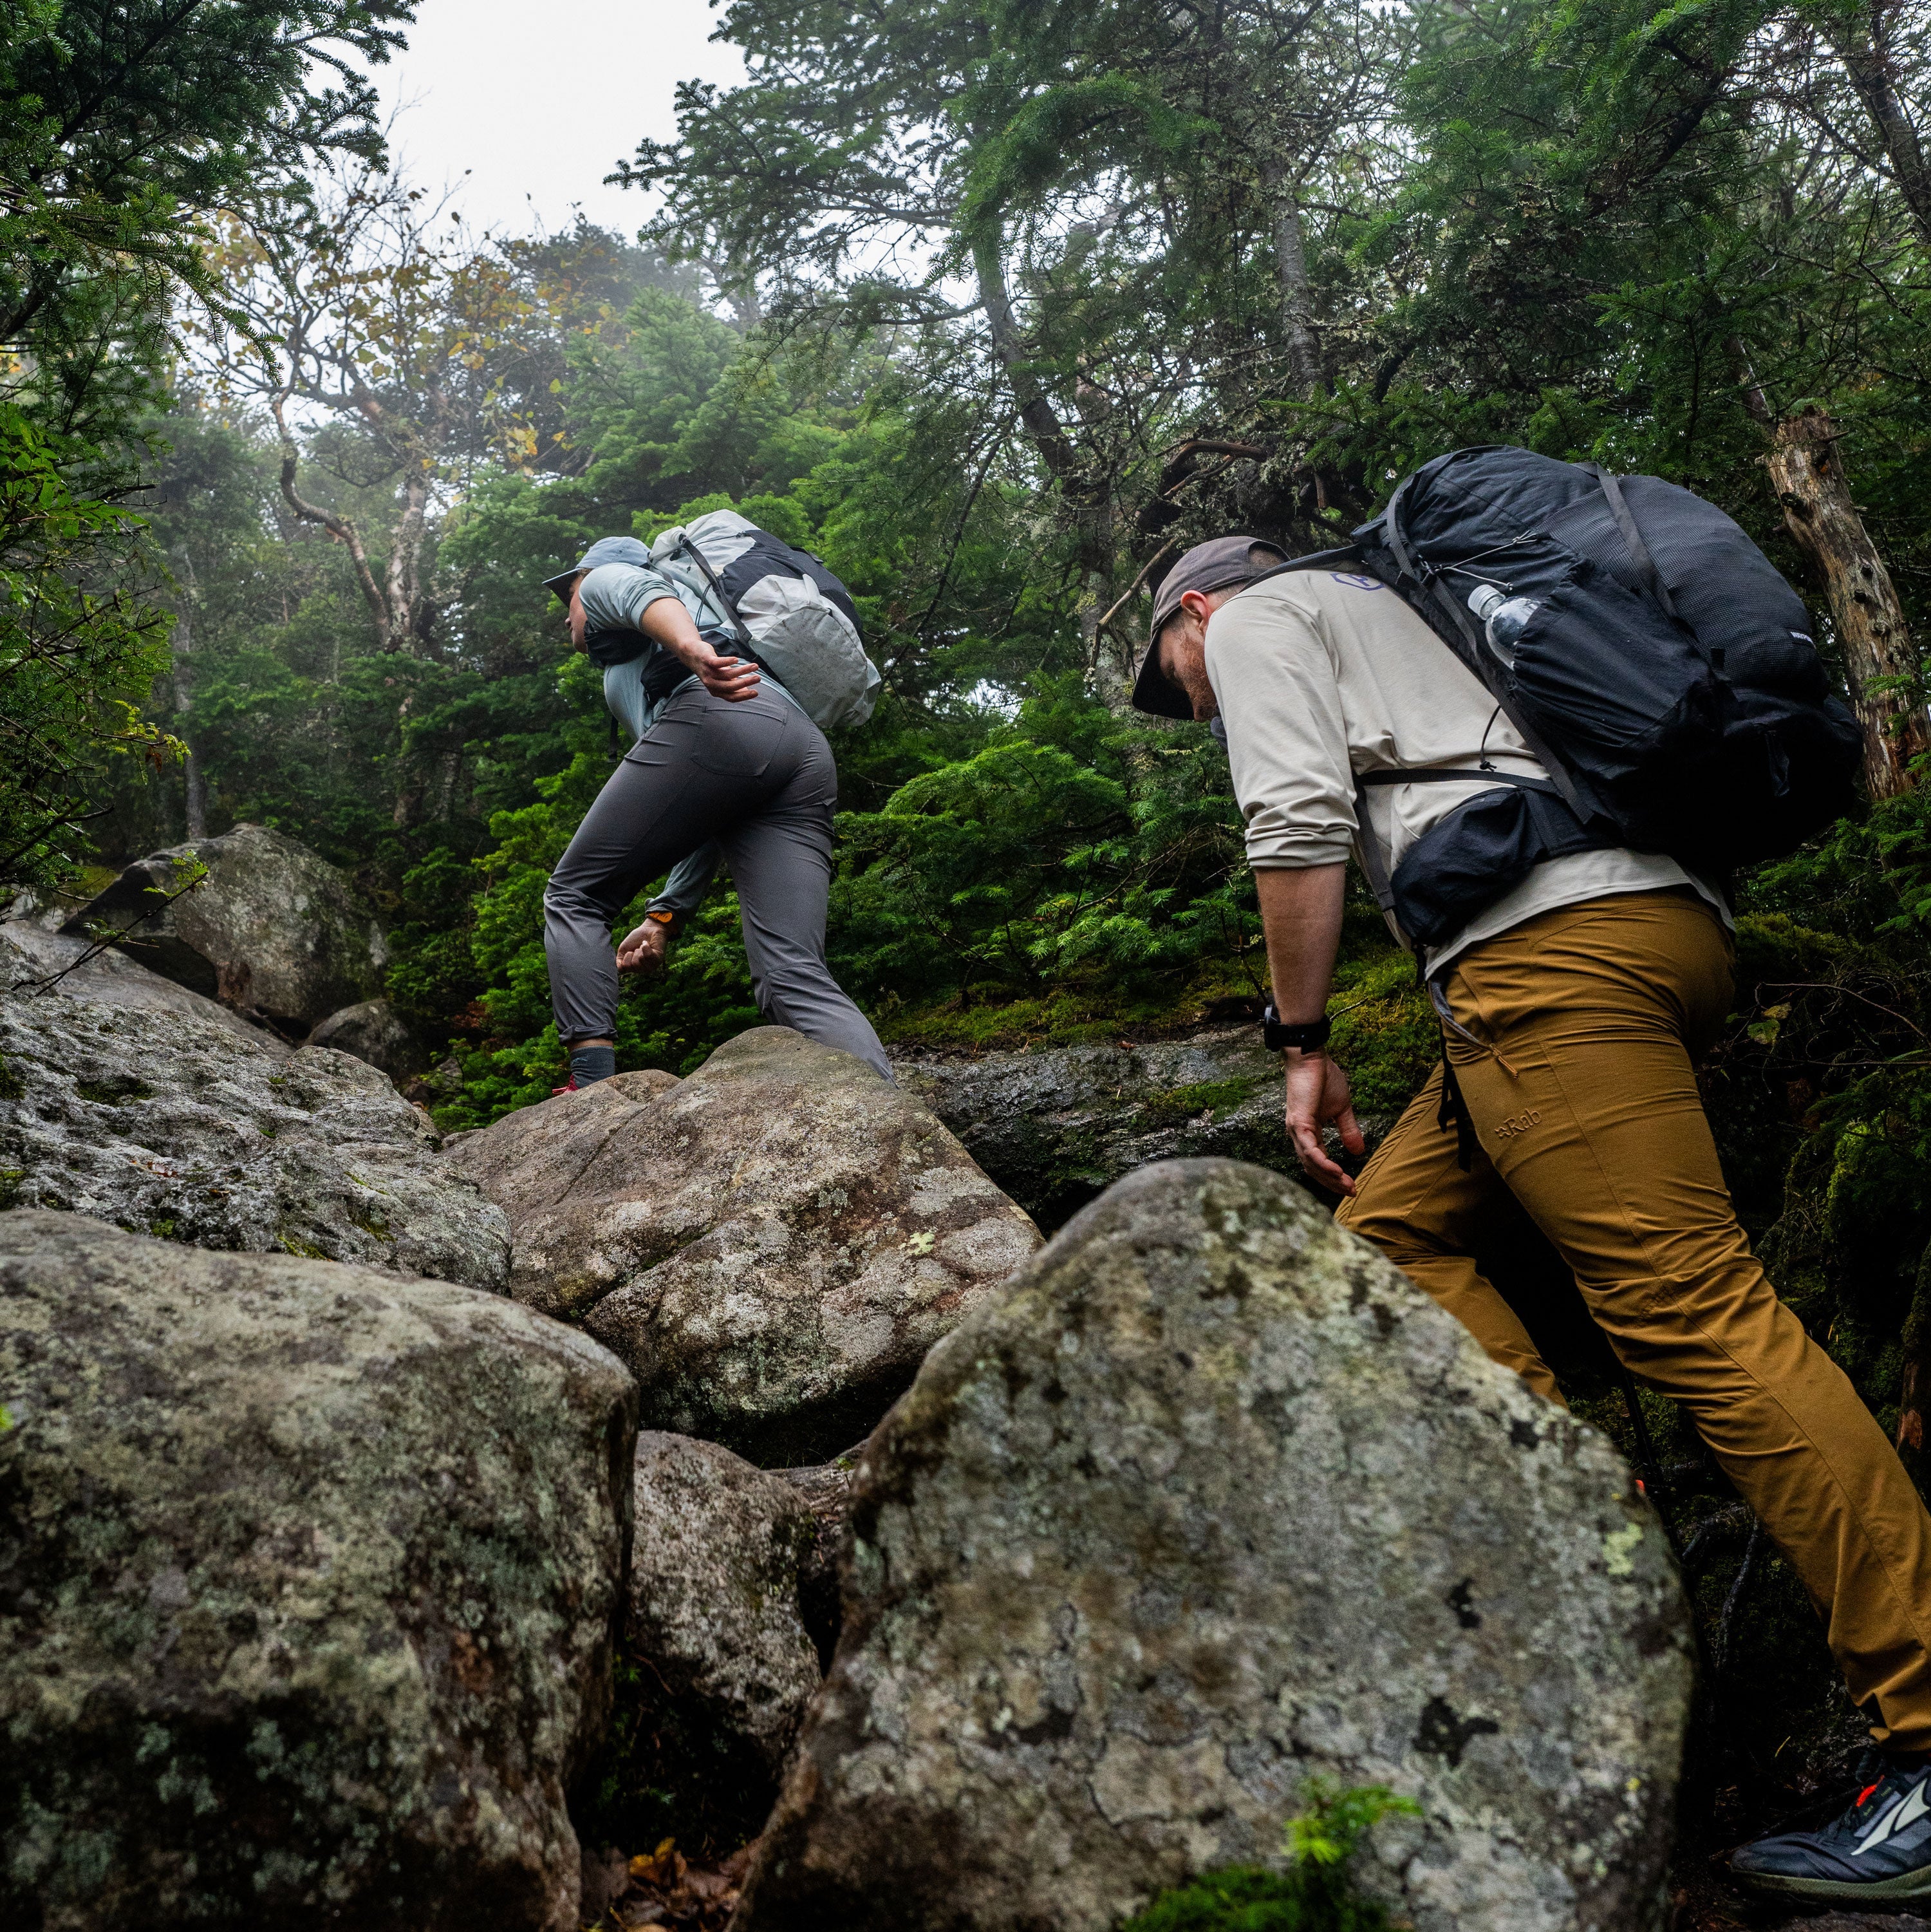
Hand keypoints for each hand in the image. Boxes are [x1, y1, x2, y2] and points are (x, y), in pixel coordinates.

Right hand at [616, 919, 669, 974]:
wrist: (649, 928)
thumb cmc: (636, 939)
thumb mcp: (624, 950)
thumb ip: (619, 961)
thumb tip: (621, 969)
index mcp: (634, 968)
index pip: (624, 968)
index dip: (626, 957)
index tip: (631, 951)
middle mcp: (643, 969)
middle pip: (633, 964)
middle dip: (634, 952)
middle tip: (638, 947)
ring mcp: (652, 965)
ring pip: (640, 960)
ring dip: (640, 950)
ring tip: (643, 946)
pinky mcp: (659, 959)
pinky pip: (648, 956)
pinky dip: (645, 946)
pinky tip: (648, 944)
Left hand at [693, 648, 761, 700]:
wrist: (692, 654)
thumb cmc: (711, 668)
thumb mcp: (722, 678)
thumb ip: (733, 684)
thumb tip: (748, 691)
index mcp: (716, 691)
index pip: (731, 697)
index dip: (744, 696)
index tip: (756, 692)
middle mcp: (712, 684)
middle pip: (731, 686)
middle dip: (746, 683)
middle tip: (758, 678)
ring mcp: (709, 673)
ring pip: (728, 674)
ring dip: (743, 670)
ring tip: (755, 666)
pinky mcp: (707, 661)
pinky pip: (718, 663)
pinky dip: (727, 662)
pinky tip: (736, 659)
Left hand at [1284, 1050, 1365, 1195]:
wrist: (1311, 1057)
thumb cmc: (1324, 1079)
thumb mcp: (1341, 1109)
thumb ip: (1348, 1130)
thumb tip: (1359, 1152)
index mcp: (1308, 1133)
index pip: (1318, 1162)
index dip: (1334, 1176)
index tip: (1352, 1186)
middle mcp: (1298, 1135)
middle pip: (1312, 1168)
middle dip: (1332, 1182)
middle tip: (1351, 1191)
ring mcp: (1296, 1130)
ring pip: (1310, 1162)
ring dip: (1329, 1177)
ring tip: (1347, 1185)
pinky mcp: (1298, 1122)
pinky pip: (1309, 1149)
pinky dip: (1322, 1162)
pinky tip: (1336, 1171)